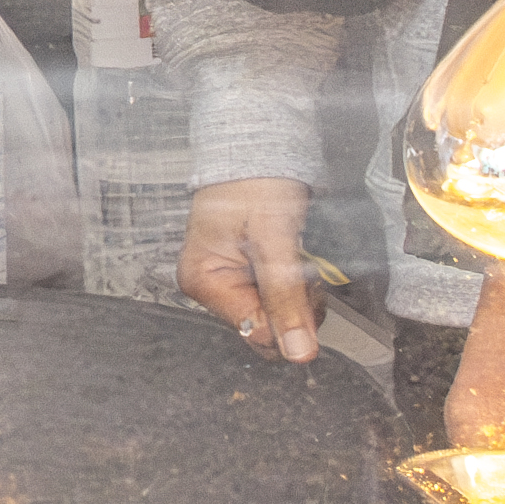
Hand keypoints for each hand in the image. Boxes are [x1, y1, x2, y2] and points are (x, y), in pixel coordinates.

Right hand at [179, 178, 327, 362]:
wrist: (260, 149)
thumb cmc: (256, 182)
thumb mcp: (274, 239)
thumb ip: (285, 297)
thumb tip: (299, 354)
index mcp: (203, 282)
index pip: (256, 331)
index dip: (288, 314)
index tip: (301, 281)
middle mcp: (211, 289)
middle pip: (266, 329)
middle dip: (294, 305)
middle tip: (298, 263)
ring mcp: (230, 283)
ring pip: (277, 316)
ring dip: (299, 293)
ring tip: (296, 254)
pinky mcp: (248, 277)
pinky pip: (279, 299)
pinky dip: (296, 284)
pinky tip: (294, 257)